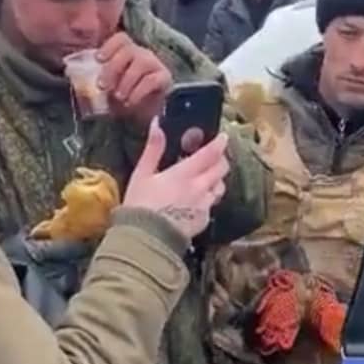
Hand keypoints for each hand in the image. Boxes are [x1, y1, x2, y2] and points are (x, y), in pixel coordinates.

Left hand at [97, 30, 172, 126]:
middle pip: (128, 50)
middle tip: (102, 86)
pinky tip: (130, 102)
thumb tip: (70, 73)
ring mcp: (156, 65)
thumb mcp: (107, 87)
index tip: (98, 60)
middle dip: (113, 67)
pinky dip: (137, 92)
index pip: (121, 38)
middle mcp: (143, 54)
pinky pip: (151, 80)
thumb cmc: (124, 99)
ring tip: (118, 96)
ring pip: (141, 62)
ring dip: (126, 81)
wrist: (146, 117)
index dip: (109, 46)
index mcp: (127, 53)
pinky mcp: (165, 78)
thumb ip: (96, 77)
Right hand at [123, 120, 229, 240]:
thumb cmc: (140, 204)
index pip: (211, 154)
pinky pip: (211, 205)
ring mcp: (204, 206)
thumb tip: (157, 123)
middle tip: (214, 156)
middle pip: (221, 169)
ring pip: (220, 187)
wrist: (146, 239)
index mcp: (185, 173)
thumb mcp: (142, 173)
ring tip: (207, 177)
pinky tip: (197, 200)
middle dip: (221, 160)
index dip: (220, 143)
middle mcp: (200, 188)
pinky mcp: (204, 221)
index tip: (223, 136)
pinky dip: (208, 198)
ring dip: (217, 179)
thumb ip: (153, 148)